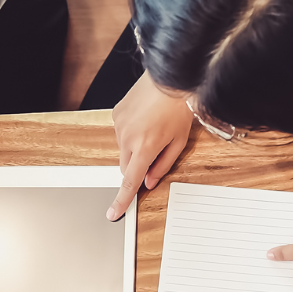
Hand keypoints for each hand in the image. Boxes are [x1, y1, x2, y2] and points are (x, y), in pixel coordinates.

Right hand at [106, 73, 194, 220]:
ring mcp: (119, 125)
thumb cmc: (178, 108)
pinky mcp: (116, 115)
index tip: (113, 213)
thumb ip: (163, 165)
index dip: (122, 201)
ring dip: (134, 148)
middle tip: (154, 152)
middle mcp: (127, 138)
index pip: (130, 182)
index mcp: (145, 148)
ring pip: (123, 150)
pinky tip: (144, 120)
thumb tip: (149, 182)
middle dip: (137, 167)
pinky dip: (130, 133)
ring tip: (152, 129)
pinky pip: (121, 133)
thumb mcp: (179, 142)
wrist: (170, 78)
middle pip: (126, 167)